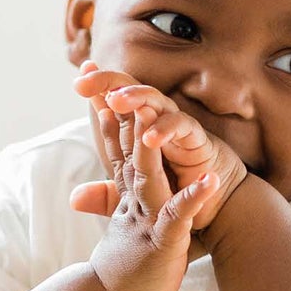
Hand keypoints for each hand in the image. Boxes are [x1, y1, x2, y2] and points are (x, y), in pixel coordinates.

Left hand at [71, 64, 247, 230]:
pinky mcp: (197, 140)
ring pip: (156, 102)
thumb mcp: (136, 200)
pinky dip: (167, 129)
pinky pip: (182, 127)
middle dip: (109, 83)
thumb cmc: (178, 195)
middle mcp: (159, 121)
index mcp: (141, 130)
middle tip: (84, 82)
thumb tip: (73, 200)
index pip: (115, 104)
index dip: (97, 90)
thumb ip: (107, 196)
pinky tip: (150, 136)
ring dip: (136, 98)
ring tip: (116, 101)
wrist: (217, 209)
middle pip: (131, 91)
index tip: (76, 81)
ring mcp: (178, 127)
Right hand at [77, 93, 221, 290]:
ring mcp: (146, 221)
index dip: (109, 116)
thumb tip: (88, 181)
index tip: (101, 86)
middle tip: (116, 87)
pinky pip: (179, 218)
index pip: (115, 149)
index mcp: (125, 195)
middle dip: (124, 120)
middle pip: (125, 155)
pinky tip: (208, 183)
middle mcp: (132, 202)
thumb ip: (106, 199)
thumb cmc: (122, 266)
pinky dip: (192, 200)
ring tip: (153, 125)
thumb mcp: (117, 224)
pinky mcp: (163, 243)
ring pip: (147, 180)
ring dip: (149, 153)